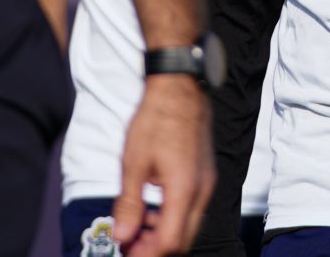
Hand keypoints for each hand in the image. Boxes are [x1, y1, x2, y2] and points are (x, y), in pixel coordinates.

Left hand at [115, 75, 215, 255]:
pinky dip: (172, 218)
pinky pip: (192, 209)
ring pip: (189, 226)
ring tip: (135, 227)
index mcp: (184, 190)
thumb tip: (122, 236)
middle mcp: (201, 191)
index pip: (170, 243)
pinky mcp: (205, 176)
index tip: (124, 251)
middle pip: (183, 240)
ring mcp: (207, 183)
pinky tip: (151, 209)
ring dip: (163, 235)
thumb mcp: (133, 164)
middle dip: (155, 249)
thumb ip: (129, 205)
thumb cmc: (155, 121)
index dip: (146, 254)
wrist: (179, 89)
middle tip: (128, 244)